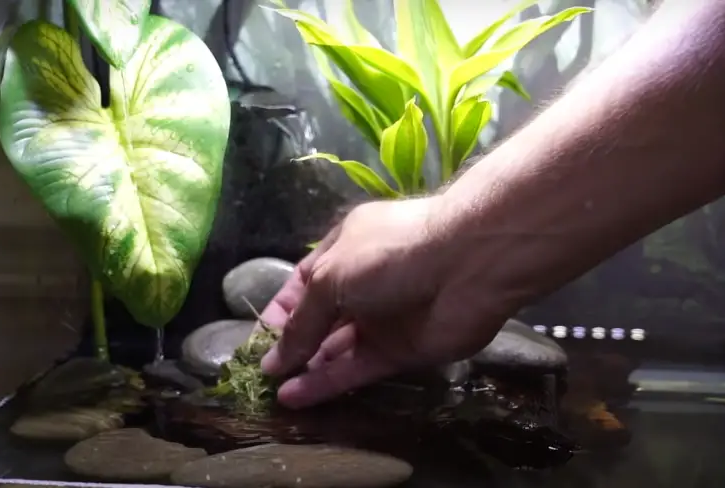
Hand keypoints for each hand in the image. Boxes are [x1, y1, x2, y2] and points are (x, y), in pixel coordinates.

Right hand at [258, 197, 516, 408]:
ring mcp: (381, 320)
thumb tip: (273, 360)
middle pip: (319, 320)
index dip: (280, 310)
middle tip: (260, 374)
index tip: (258, 340)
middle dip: (291, 345)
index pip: (303, 283)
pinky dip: (325, 383)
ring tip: (271, 391)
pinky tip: (294, 397)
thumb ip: (301, 323)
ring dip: (305, 369)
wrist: (466, 266)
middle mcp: (361, 284)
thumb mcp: (330, 277)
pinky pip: (355, 370)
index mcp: (343, 249)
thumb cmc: (389, 254)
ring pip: (335, 349)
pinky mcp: (398, 352)